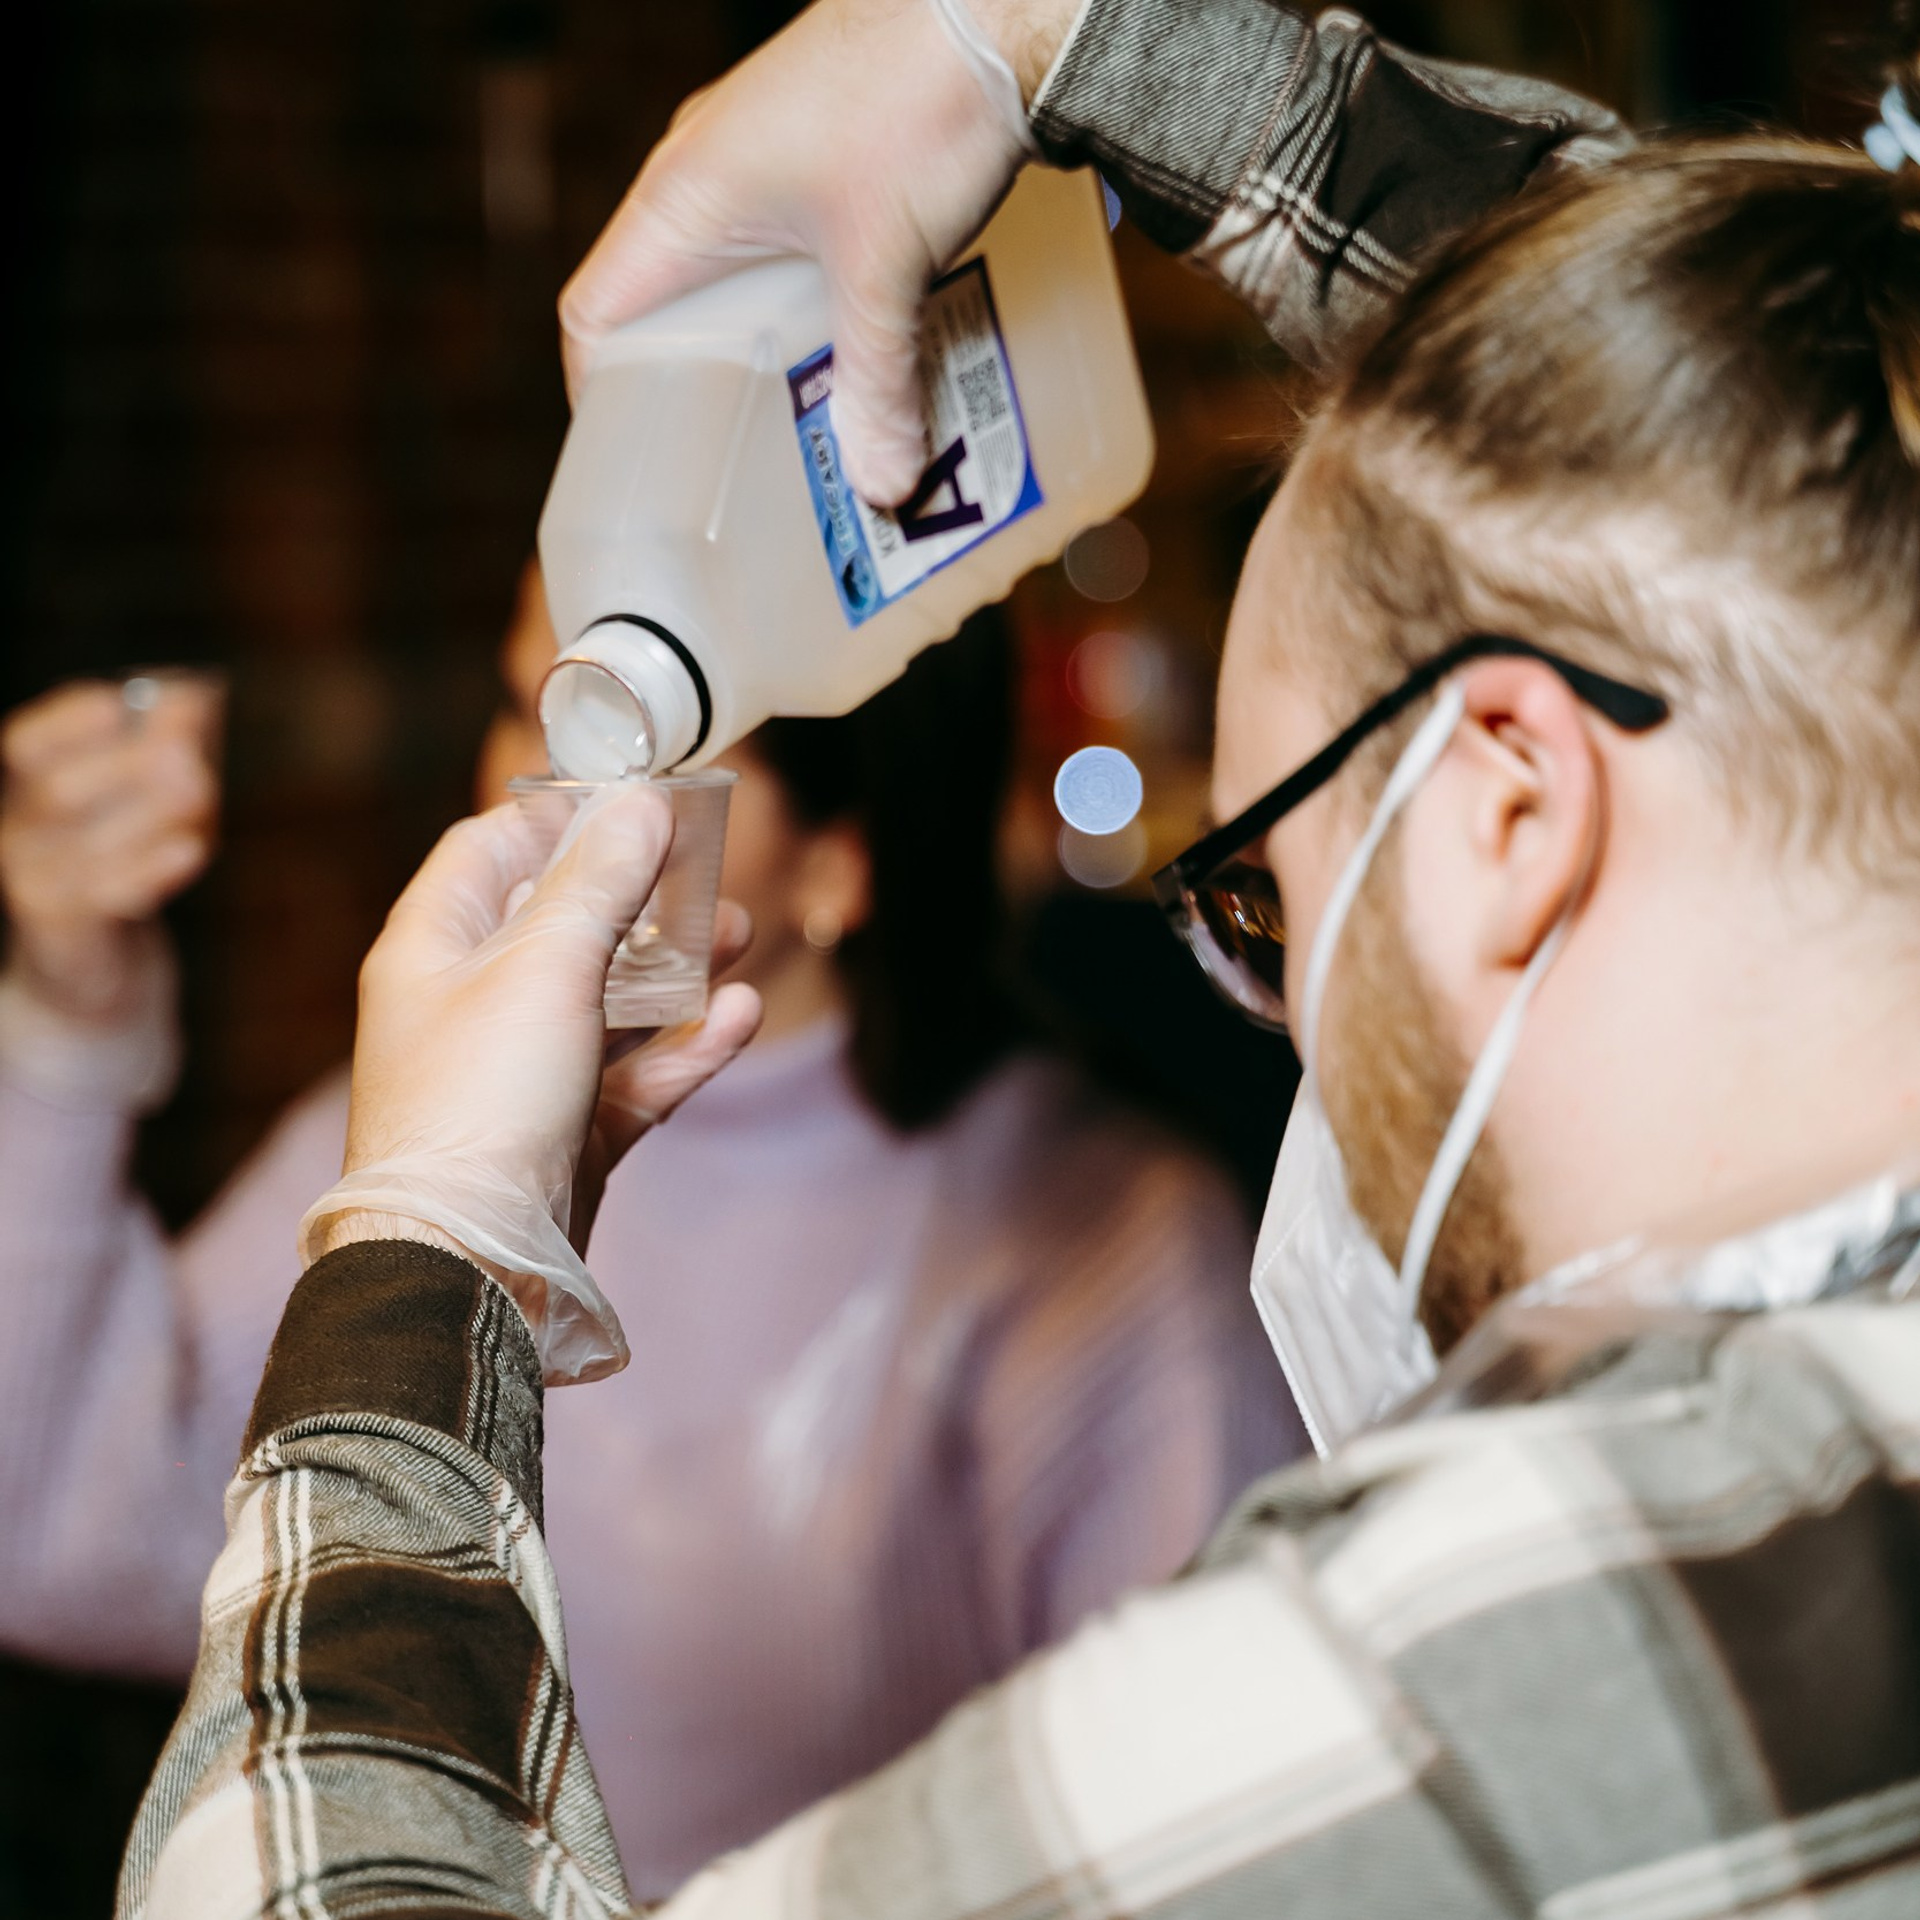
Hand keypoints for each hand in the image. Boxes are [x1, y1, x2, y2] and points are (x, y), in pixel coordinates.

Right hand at [0, 677, 221, 1027]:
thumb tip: (190, 697)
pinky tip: (192, 847)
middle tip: (187, 752)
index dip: (69, 722)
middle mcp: (19, 830)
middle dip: (126, 766)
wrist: (96, 967)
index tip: (118, 702)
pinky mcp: (62, 929)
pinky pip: (104, 895)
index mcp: (28, 787)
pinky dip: (150, 869)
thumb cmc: (124, 863)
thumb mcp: (143, 800)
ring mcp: (33, 881)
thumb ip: (162, 749)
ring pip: (87, 843)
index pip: (28, 744)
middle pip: (60, 790)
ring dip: (150, 813)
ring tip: (201, 787)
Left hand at [314, 791, 759, 1379]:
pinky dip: (686, 1045)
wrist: (468, 1263)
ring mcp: (522, 1071)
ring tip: (739, 936)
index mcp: (434, 946)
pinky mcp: (568, 1132)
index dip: (560, 816)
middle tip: (707, 871)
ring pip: (610, 1000)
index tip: (635, 800)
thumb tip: (641, 805)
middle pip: (563, 922)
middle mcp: (472, 1002)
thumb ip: (600, 882)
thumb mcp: (544, 966)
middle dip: (641, 894)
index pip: (490, 847)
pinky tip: (741, 1017)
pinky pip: (635, 1073)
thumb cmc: (480, 1102)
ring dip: (678, 969)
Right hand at [559, 0, 1075, 504]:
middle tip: (734, 463)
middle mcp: (701, 174)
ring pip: (729, 281)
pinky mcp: (812, 151)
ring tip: (801, 425)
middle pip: (664, 308)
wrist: (998, 6)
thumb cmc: (917, 100)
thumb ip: (879, 383)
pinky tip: (854, 352)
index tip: (640, 462)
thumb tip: (882, 485)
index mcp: (682, 198)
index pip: (595, 313)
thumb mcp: (888, 267)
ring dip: (760, 351)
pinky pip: (779, 249)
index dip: (602, 396)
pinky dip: (803, 308)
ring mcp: (755, 157)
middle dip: (699, 390)